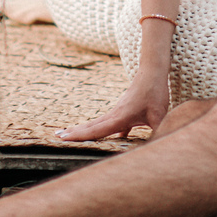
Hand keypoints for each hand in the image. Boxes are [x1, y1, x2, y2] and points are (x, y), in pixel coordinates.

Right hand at [55, 68, 170, 142]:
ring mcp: (118, 111)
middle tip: (56, 136)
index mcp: (120, 118)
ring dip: (84, 129)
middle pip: (91, 126)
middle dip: (74, 132)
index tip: (63, 138)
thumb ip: (158, 131)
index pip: (96, 130)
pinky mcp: (124, 109)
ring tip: (71, 133)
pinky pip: (110, 122)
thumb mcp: (159, 115)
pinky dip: (104, 129)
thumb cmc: (155, 92)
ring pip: (98, 123)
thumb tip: (159, 146)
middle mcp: (115, 114)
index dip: (80, 136)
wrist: (152, 71)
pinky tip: (114, 137)